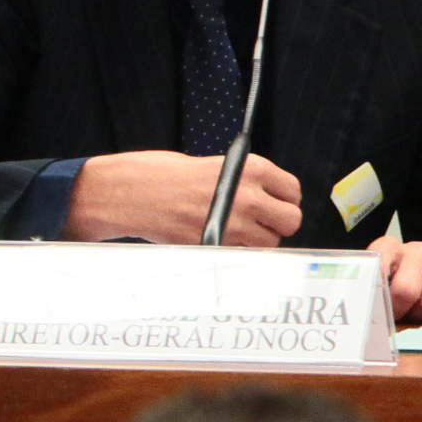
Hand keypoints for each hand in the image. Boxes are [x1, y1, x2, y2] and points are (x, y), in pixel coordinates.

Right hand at [63, 150, 302, 245]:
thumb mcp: (214, 166)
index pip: (293, 190)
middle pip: (290, 221)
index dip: (286, 199)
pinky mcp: (216, 245)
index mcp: (251, 169)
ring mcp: (233, 224)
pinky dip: (237, 252)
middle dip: (280, 223)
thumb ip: (243, 180)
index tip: (277, 202)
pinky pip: (242, 256)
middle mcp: (248, 197)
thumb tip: (266, 197)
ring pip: (269, 243)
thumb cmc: (164, 175)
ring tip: (238, 232)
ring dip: (259, 241)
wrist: (129, 193)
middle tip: (264, 222)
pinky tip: (221, 240)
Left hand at [368, 234, 421, 325]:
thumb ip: (371, 300)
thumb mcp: (376, 297)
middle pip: (407, 290)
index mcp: (388, 248)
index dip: (378, 296)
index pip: (379, 267)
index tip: (377, 308)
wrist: (419, 303)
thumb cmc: (393, 299)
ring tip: (418, 312)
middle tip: (399, 314)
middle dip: (402, 311)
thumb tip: (371, 317)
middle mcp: (417, 250)